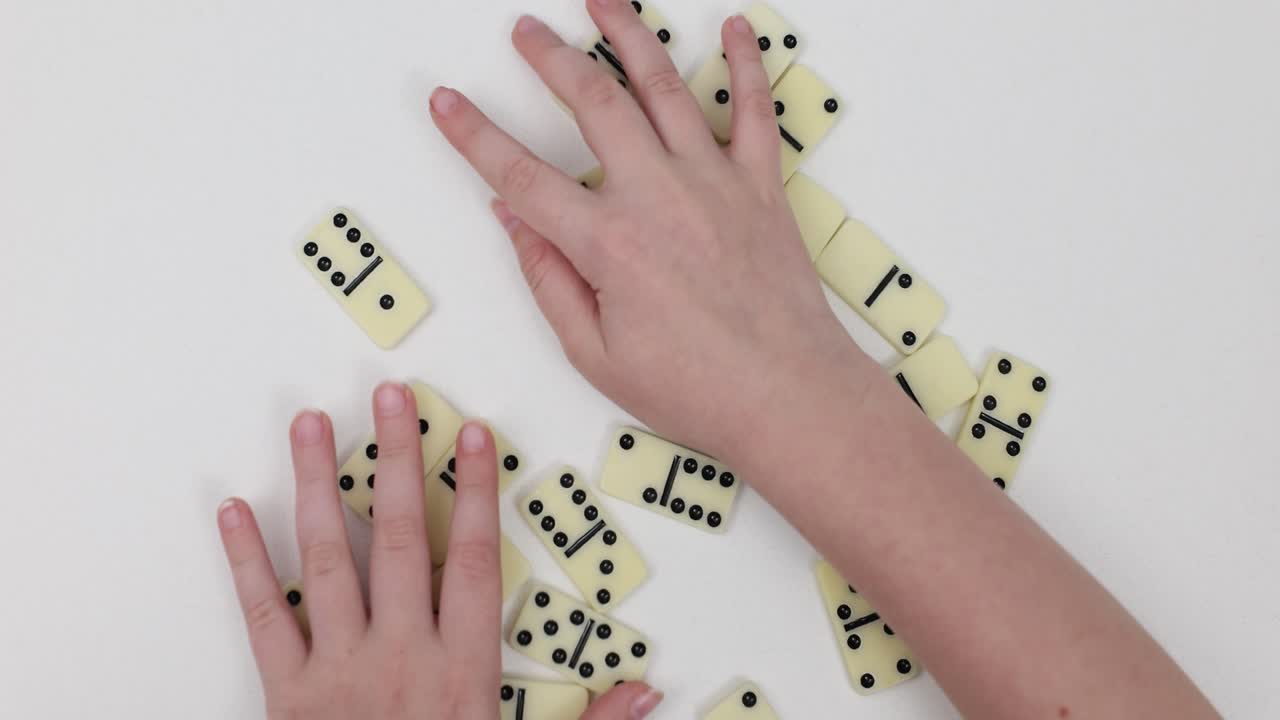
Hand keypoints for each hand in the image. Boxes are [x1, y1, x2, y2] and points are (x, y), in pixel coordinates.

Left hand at [218, 383, 660, 718]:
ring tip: (309, 424)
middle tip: (389, 398)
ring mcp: (336, 671)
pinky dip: (244, 562)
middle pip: (399, 540)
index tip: (471, 437)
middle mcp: (398, 657)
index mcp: (461, 672)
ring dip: (316, 486)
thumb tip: (648, 693)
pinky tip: (232, 510)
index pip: (470, 562)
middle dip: (395, 461)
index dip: (474, 492)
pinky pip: (261, 616)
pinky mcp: (285, 693)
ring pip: (326, 560)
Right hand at [429, 3, 870, 460]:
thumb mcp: (596, 354)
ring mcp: (714, 183)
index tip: (447, 102)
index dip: (476, 136)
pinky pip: (753, 110)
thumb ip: (549, 280)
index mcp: (610, 244)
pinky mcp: (761, 186)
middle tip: (526, 31)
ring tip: (600, 0)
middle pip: (595, 104)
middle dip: (552, 58)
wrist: (790, 397)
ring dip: (628, 34)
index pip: (522, 176)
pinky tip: (733, 27)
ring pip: (664, 87)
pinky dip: (744, 64)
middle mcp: (659, 196)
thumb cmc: (697, 389)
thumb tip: (515, 222)